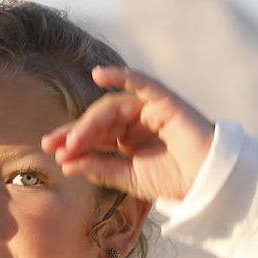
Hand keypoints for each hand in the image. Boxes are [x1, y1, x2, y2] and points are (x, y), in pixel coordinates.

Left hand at [41, 67, 215, 202]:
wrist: (207, 182)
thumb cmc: (174, 180)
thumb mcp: (127, 178)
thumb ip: (98, 168)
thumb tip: (64, 163)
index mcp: (128, 138)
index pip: (95, 134)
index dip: (72, 140)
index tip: (50, 150)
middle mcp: (136, 120)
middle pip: (99, 120)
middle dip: (76, 132)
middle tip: (55, 146)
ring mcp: (150, 108)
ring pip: (112, 107)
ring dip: (90, 122)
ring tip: (74, 140)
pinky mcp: (164, 101)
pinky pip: (141, 83)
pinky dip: (121, 76)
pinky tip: (100, 75)